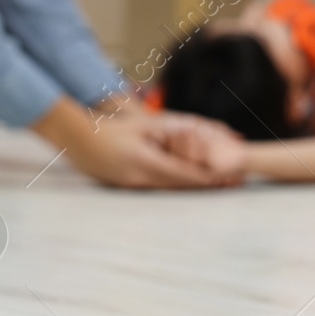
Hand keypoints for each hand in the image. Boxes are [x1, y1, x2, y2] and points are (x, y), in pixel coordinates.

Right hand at [32, 98, 239, 188]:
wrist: (79, 141)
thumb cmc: (111, 129)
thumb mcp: (142, 127)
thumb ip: (169, 132)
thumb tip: (199, 133)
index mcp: (146, 162)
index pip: (185, 173)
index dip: (210, 176)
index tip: (230, 176)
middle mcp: (142, 178)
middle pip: (183, 185)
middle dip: (211, 184)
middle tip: (236, 182)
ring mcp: (135, 186)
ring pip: (174, 189)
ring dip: (198, 187)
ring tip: (223, 185)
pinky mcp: (130, 187)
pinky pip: (161, 188)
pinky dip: (181, 186)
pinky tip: (194, 184)